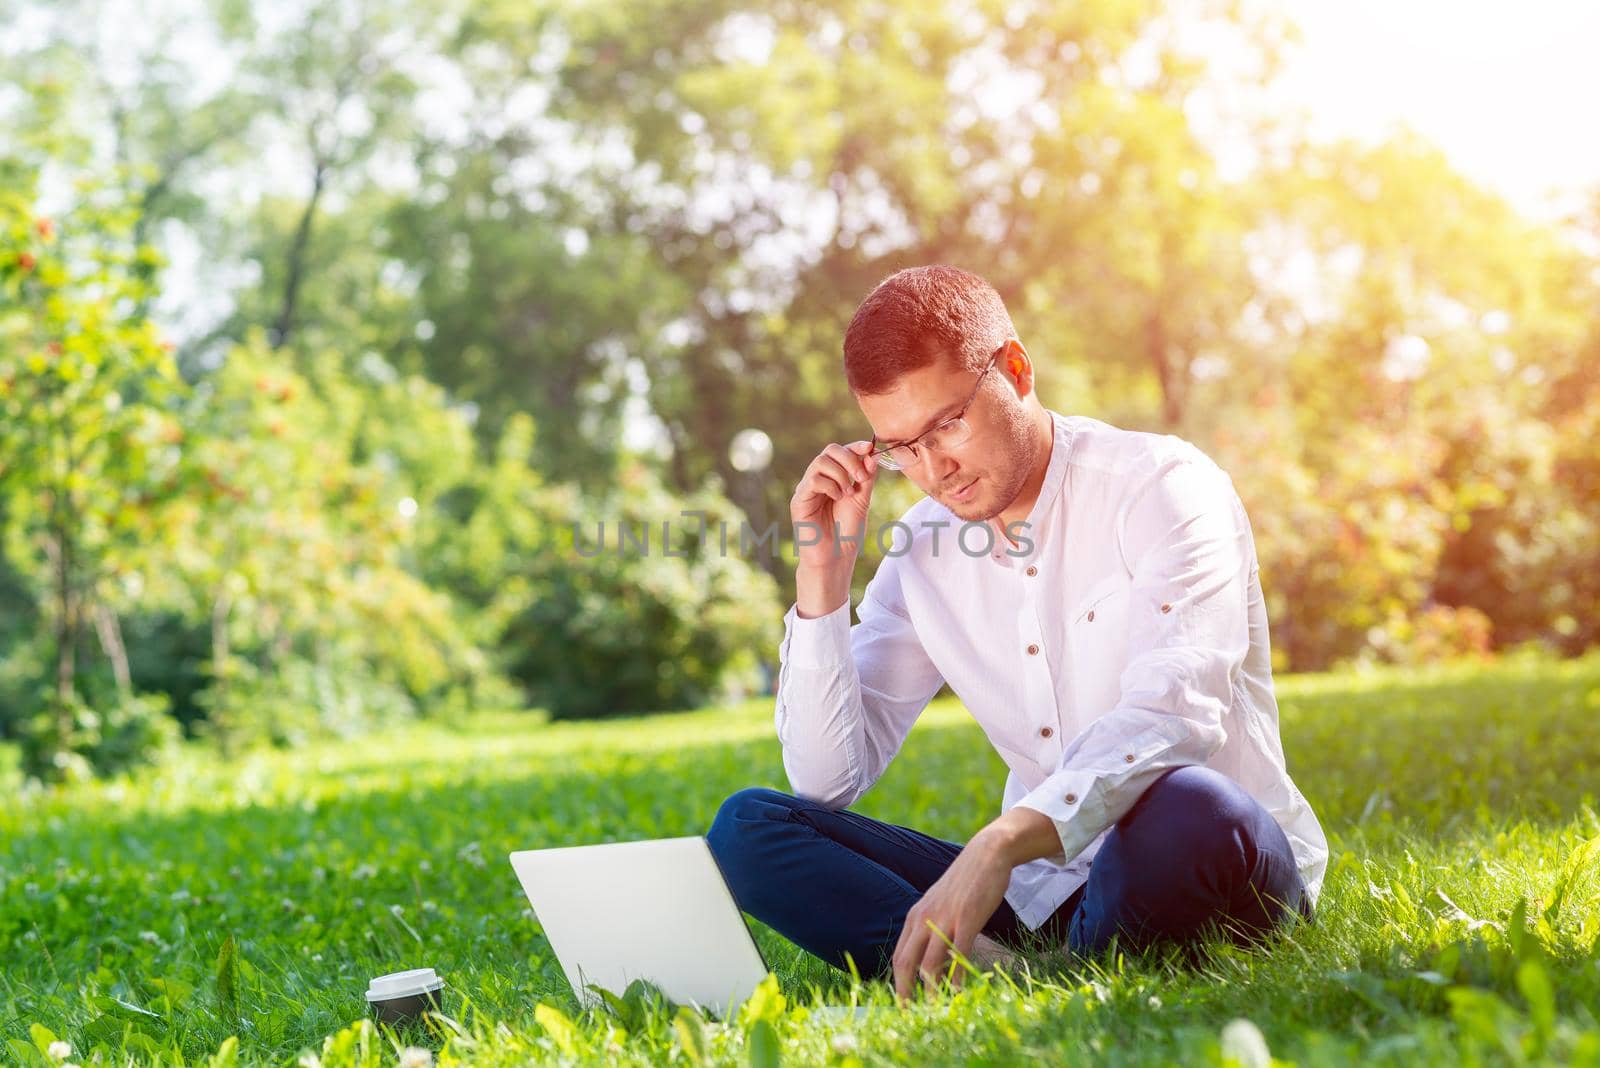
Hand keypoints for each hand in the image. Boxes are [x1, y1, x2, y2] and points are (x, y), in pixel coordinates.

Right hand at [789, 441, 876, 615]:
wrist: (835, 557)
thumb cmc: (847, 532)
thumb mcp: (862, 500)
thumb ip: (865, 478)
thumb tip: (871, 454)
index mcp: (833, 478)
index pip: (841, 452)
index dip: (855, 446)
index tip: (870, 448)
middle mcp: (818, 480)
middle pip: (829, 450)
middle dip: (849, 458)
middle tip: (861, 477)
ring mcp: (807, 489)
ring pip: (820, 461)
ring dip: (840, 474)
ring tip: (848, 493)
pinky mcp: (799, 501)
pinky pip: (813, 480)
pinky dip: (830, 485)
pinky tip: (837, 498)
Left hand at [891, 830, 1013, 1000]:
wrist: (986, 854)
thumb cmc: (965, 883)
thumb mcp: (940, 904)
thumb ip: (932, 928)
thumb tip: (931, 958)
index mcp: (915, 917)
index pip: (899, 956)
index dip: (898, 984)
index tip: (903, 1006)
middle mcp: (924, 919)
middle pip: (905, 963)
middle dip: (906, 993)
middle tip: (911, 1017)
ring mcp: (944, 918)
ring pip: (929, 963)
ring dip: (932, 992)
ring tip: (937, 1011)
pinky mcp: (966, 917)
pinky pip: (956, 953)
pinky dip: (956, 976)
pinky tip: (959, 991)